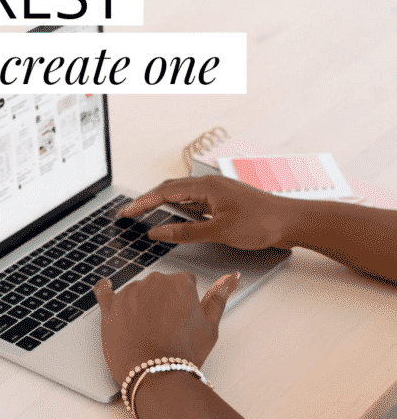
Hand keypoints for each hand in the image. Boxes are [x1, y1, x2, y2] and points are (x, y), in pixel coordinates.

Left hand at [93, 269, 239, 387]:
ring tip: (146, 331)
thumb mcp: (210, 326)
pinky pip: (104, 291)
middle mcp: (153, 281)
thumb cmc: (184, 353)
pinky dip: (105, 289)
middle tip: (166, 328)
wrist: (155, 375)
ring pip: (136, 291)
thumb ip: (220, 295)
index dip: (184, 301)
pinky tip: (106, 287)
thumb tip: (232, 276)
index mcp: (179, 282)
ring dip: (140, 304)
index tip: (182, 316)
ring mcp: (130, 292)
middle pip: (159, 285)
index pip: (183, 282)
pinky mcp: (110, 306)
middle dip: (162, 301)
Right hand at [120, 175, 299, 249]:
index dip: (142, 203)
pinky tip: (178, 219)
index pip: (164, 192)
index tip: (125, 212)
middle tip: (130, 213)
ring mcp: (218, 192)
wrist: (292, 222)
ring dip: (164, 204)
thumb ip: (186, 232)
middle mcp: (210, 185)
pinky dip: (181, 209)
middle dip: (148, 200)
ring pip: (183, 196)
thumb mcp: (220, 231)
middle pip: (170, 189)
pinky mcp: (225, 201)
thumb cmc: (261, 223)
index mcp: (206, 186)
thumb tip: (158, 232)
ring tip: (147, 215)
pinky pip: (195, 202)